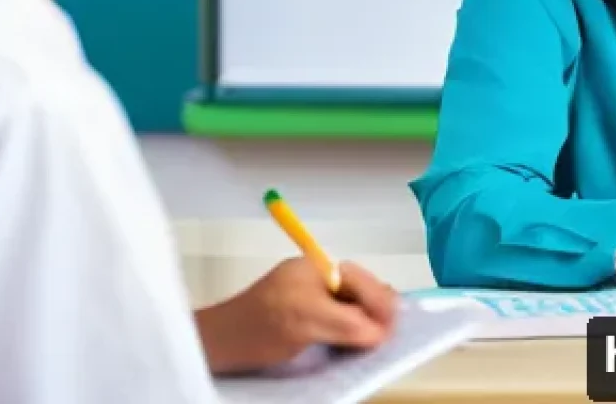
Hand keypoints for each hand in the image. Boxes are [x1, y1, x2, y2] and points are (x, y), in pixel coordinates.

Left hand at [196, 257, 397, 374]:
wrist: (220, 344)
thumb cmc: (258, 325)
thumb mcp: (306, 320)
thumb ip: (346, 321)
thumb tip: (380, 332)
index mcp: (317, 267)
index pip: (361, 279)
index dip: (380, 303)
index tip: (394, 329)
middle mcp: (316, 278)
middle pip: (359, 292)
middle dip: (376, 312)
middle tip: (389, 340)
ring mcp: (310, 298)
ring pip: (350, 308)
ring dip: (365, 325)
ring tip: (377, 344)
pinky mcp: (304, 320)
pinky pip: (337, 322)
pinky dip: (350, 334)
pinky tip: (355, 347)